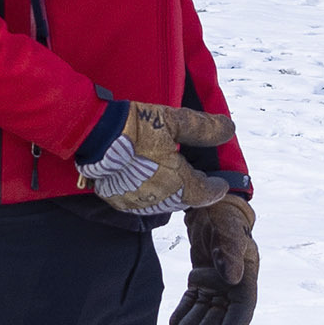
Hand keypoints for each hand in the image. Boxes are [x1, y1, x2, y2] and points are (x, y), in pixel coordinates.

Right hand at [75, 97, 234, 219]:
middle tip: (199, 179)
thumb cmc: (136, 126)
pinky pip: (140, 203)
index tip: (221, 185)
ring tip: (175, 181)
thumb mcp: (174, 120)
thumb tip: (230, 128)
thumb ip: (204, 128)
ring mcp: (137, 201)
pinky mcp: (117, 200)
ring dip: (172, 194)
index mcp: (178, 182)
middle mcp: (159, 197)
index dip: (216, 189)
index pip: (205, 194)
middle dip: (194, 191)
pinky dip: (149, 195)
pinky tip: (149, 184)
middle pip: (183, 200)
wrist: (94, 134)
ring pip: (162, 204)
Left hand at [171, 198, 259, 324]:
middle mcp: (233, 283)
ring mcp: (216, 282)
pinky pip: (193, 301)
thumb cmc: (223, 215)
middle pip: (222, 314)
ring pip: (206, 310)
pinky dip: (185, 312)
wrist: (208, 205)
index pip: (244, 306)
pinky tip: (174, 324)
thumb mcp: (228, 229)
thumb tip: (233, 279)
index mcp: (246, 274)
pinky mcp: (201, 279)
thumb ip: (230, 251)